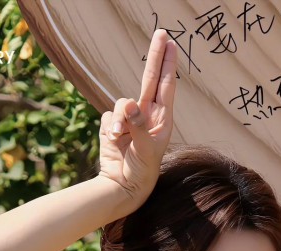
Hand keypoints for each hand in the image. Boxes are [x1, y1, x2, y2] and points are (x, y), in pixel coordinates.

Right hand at [98, 29, 176, 207]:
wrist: (122, 188)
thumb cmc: (142, 172)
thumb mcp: (145, 150)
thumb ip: (137, 124)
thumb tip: (127, 102)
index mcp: (162, 120)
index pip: (166, 86)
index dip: (168, 64)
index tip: (171, 43)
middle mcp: (147, 116)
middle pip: (150, 79)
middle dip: (156, 57)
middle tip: (162, 33)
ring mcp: (130, 120)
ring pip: (121, 102)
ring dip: (118, 119)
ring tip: (119, 138)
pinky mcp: (113, 126)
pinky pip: (109, 117)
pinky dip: (110, 129)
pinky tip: (114, 144)